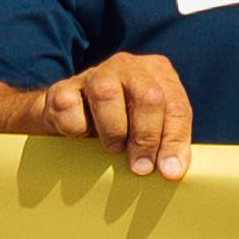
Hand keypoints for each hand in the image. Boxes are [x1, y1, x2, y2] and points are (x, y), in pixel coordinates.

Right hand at [25, 50, 197, 181]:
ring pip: (107, 94)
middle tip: (140, 167)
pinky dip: (77, 128)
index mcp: (157, 72)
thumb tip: (171, 171)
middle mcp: (127, 67)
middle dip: (146, 138)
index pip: (176, 106)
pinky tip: (81, 136)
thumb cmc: (121, 125)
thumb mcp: (150, 129)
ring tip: (113, 148)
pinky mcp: (62, 88)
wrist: (70, 117)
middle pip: (148, 97)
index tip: (168, 171)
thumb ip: (167, 143)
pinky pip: (69, 107)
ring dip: (113, 131)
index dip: (174, 141)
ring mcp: (94, 74)